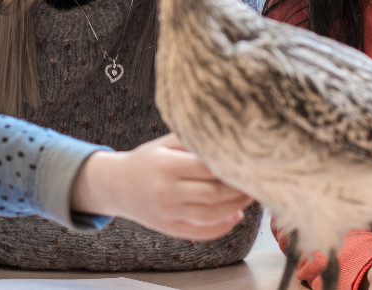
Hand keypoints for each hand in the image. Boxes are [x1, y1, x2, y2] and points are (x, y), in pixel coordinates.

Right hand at [70, 133, 252, 239]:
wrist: (116, 186)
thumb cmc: (146, 160)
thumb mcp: (163, 145)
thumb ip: (191, 141)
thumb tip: (226, 140)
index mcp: (165, 165)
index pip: (206, 167)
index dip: (230, 166)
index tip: (247, 161)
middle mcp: (166, 191)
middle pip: (213, 192)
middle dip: (238, 188)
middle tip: (255, 180)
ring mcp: (168, 213)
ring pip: (211, 214)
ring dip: (235, 207)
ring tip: (249, 196)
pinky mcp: (169, 229)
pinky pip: (201, 232)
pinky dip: (222, 227)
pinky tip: (235, 216)